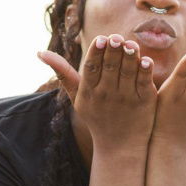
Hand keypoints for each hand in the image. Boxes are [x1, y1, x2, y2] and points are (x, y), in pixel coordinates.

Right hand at [37, 33, 157, 152]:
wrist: (119, 147)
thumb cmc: (97, 117)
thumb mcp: (77, 97)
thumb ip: (63, 73)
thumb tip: (39, 53)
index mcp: (89, 91)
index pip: (91, 67)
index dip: (96, 52)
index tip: (101, 38)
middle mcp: (106, 94)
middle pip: (109, 67)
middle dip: (113, 51)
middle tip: (117, 37)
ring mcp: (126, 99)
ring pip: (127, 73)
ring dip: (130, 58)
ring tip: (131, 45)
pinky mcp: (143, 104)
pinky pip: (144, 84)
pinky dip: (145, 72)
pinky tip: (146, 61)